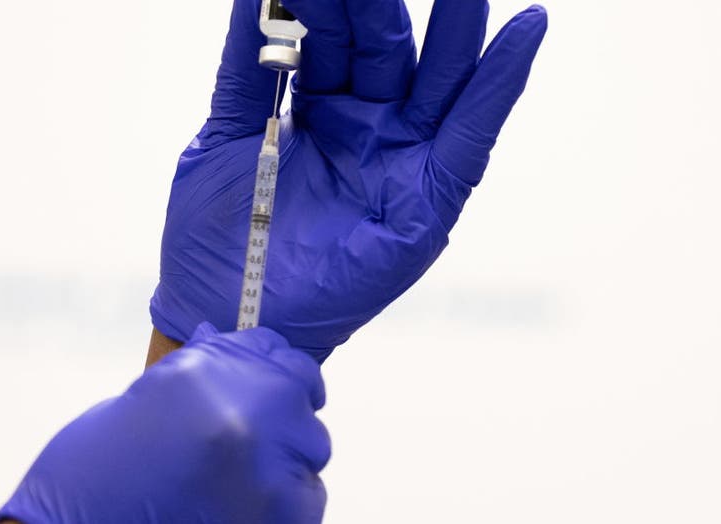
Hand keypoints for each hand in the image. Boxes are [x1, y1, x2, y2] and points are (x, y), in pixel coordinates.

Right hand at [0, 323, 329, 523]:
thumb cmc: (100, 469)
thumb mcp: (147, 399)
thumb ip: (199, 369)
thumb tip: (219, 338)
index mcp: (210, 372)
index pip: (279, 354)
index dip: (276, 371)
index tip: (272, 386)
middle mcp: (247, 409)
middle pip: (301, 398)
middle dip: (280, 415)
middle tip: (246, 442)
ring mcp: (268, 462)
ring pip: (311, 447)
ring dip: (285, 457)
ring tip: (236, 477)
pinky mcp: (279, 513)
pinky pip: (309, 494)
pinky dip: (287, 499)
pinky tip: (243, 503)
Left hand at [150, 0, 547, 360]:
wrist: (225, 315)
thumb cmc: (215, 238)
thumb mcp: (224, 137)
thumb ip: (246, 69)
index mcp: (317, 111)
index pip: (334, 37)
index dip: (326, 1)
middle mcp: (365, 128)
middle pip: (385, 46)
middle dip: (377, 2)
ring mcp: (400, 162)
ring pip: (436, 77)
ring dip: (450, 22)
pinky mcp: (429, 202)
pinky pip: (470, 135)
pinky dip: (500, 85)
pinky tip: (526, 29)